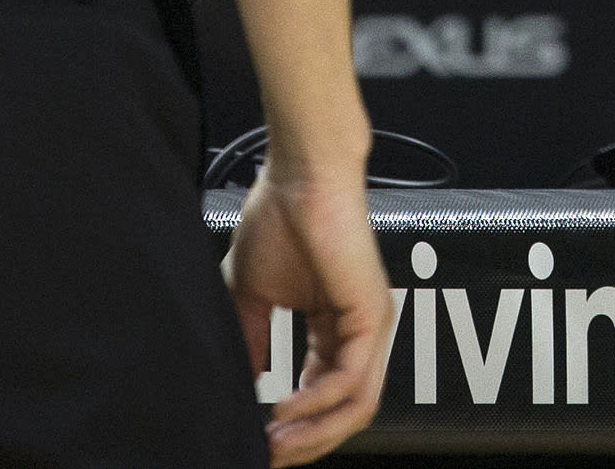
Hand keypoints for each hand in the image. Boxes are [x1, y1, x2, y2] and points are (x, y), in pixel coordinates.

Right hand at [228, 169, 388, 462]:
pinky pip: (351, 377)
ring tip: (273, 442)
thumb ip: (251, 341)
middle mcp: (360, 332)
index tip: (259, 445)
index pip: (325, 398)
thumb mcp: (251, 295)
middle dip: (305, 443)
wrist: (298, 174)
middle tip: (266, 456)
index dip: (295, 429)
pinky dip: (317, 402)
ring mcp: (371, 324)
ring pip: (355, 405)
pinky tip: (283, 407)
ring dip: (312, 433)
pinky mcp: (371, 313)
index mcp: (335, 328)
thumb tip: (243, 385)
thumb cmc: (278, 219)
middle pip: (346, 413)